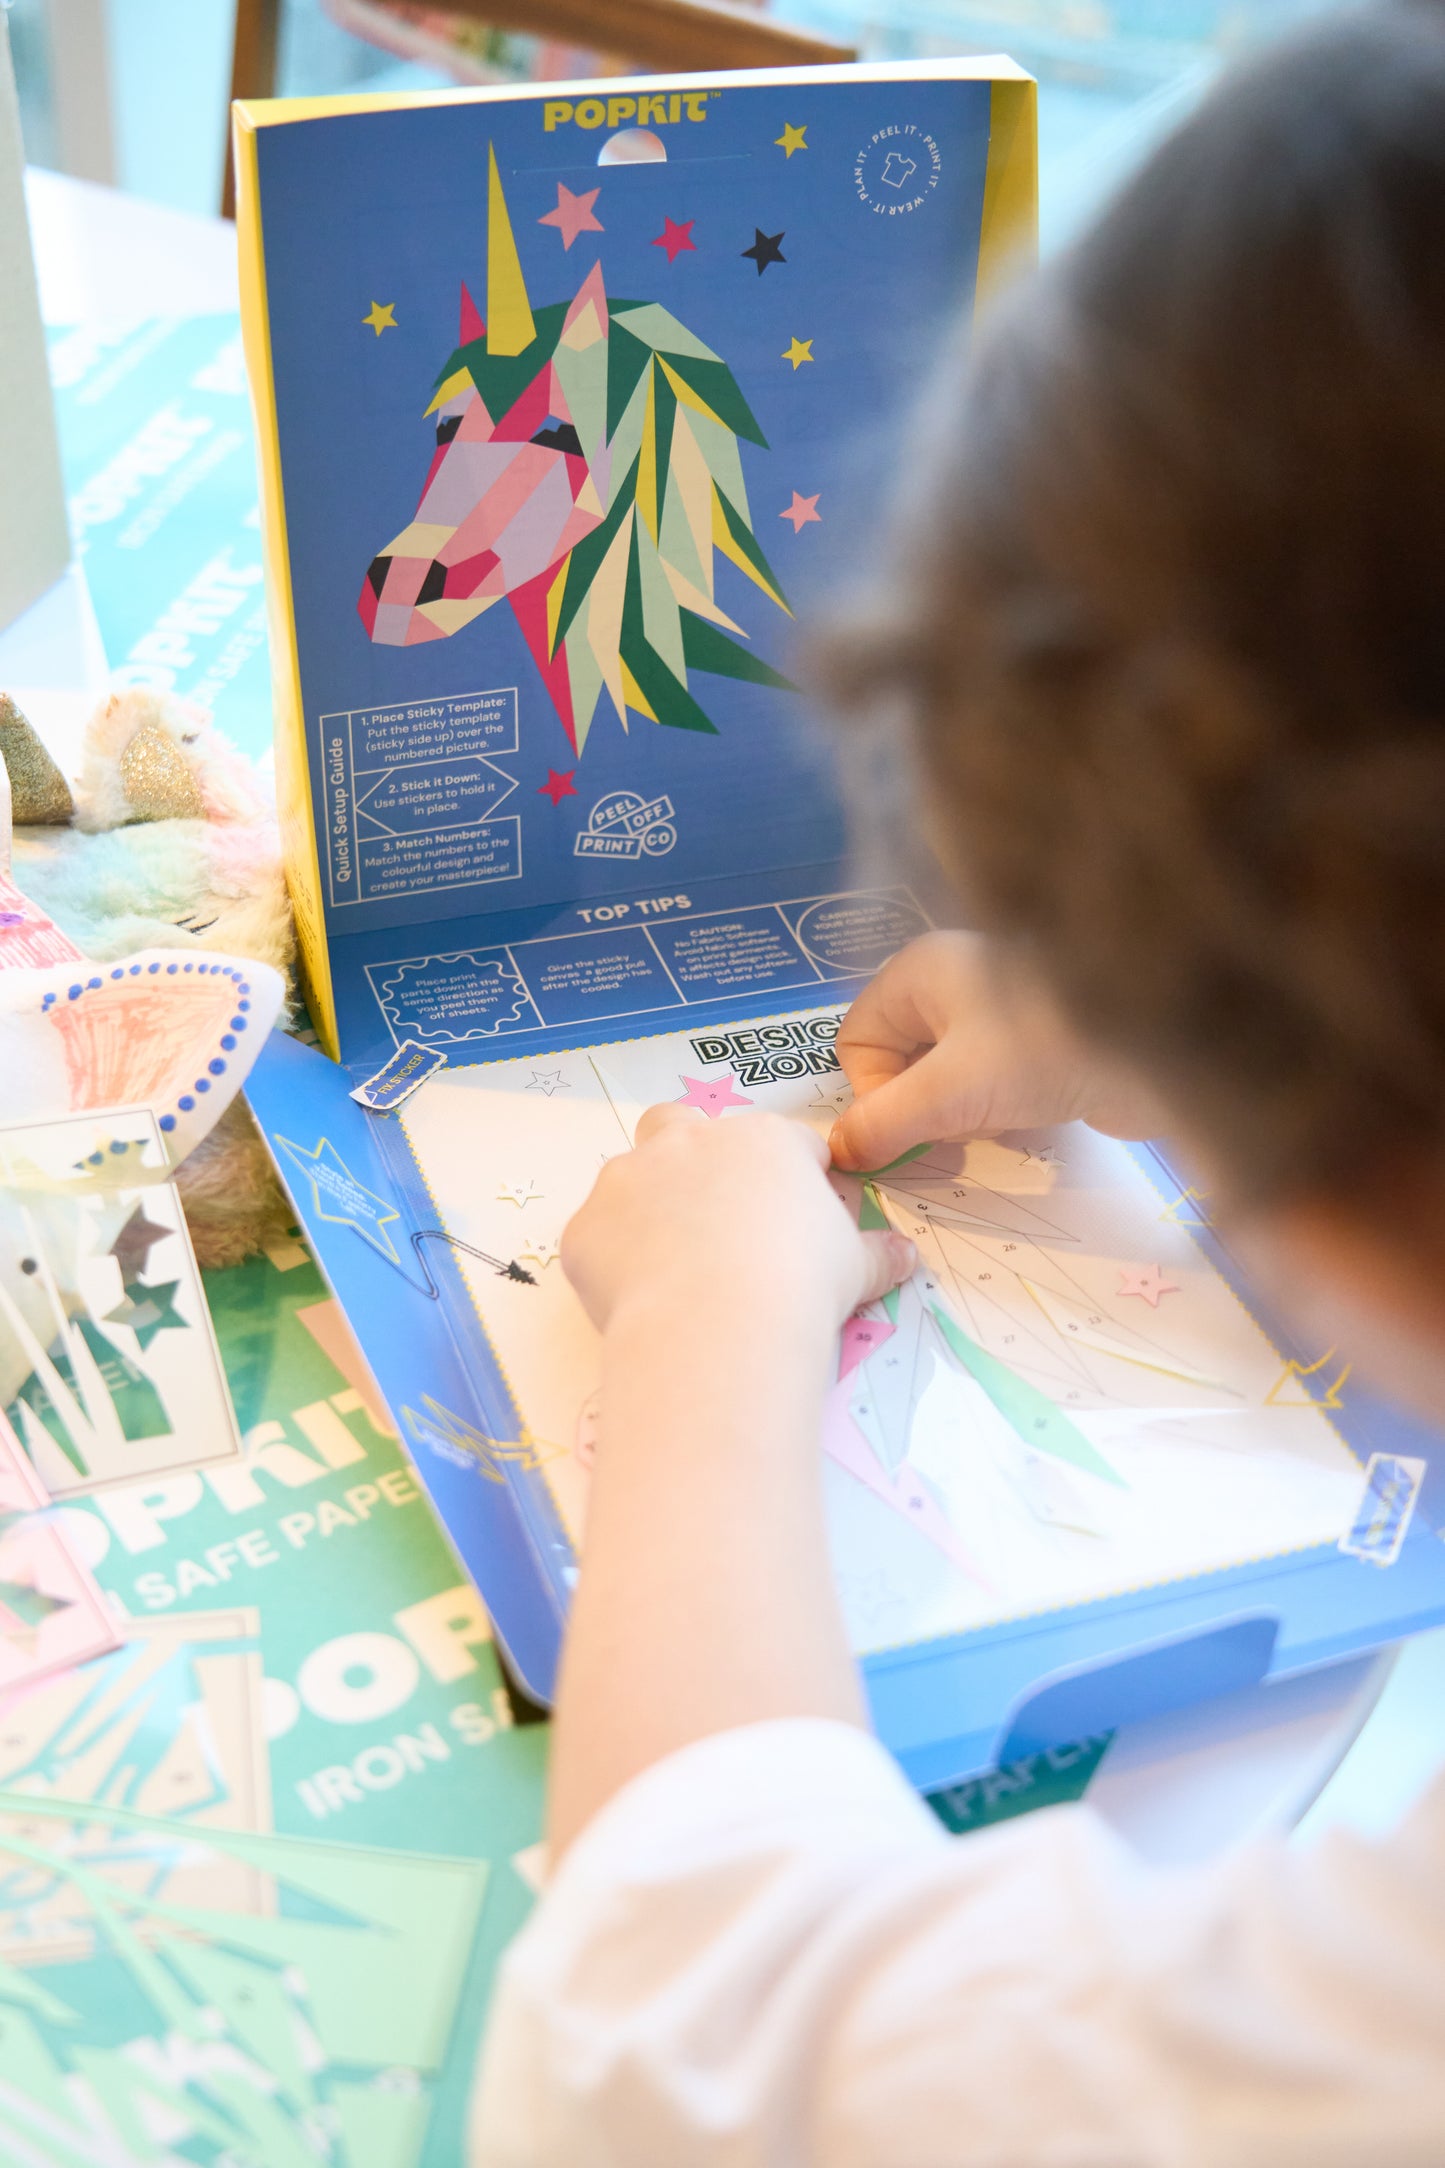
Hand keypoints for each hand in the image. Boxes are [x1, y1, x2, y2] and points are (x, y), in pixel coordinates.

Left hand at [563, 1104, 915, 1339]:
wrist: (717, 1326)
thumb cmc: (800, 1283)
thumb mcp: (856, 1268)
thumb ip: (878, 1255)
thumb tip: (906, 1256)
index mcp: (763, 1142)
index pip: (786, 1146)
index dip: (797, 1182)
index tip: (802, 1224)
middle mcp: (688, 1142)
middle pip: (682, 1126)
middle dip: (694, 1158)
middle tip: (716, 1219)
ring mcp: (627, 1180)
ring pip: (630, 1176)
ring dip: (647, 1208)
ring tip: (674, 1267)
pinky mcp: (586, 1228)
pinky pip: (599, 1237)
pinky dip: (614, 1261)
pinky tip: (642, 1301)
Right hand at [830, 931, 1168, 1171]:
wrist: (1162, 1051)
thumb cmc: (1041, 1052)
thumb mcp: (948, 1093)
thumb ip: (884, 1123)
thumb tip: (838, 1152)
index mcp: (920, 970)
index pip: (858, 1039)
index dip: (874, 1091)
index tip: (913, 1124)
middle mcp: (953, 980)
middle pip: (900, 1061)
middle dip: (921, 1107)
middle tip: (958, 1125)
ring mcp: (998, 1010)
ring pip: (945, 1079)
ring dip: (961, 1114)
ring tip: (999, 1118)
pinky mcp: (1037, 1043)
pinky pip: (989, 1085)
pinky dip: (998, 1110)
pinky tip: (1027, 1116)